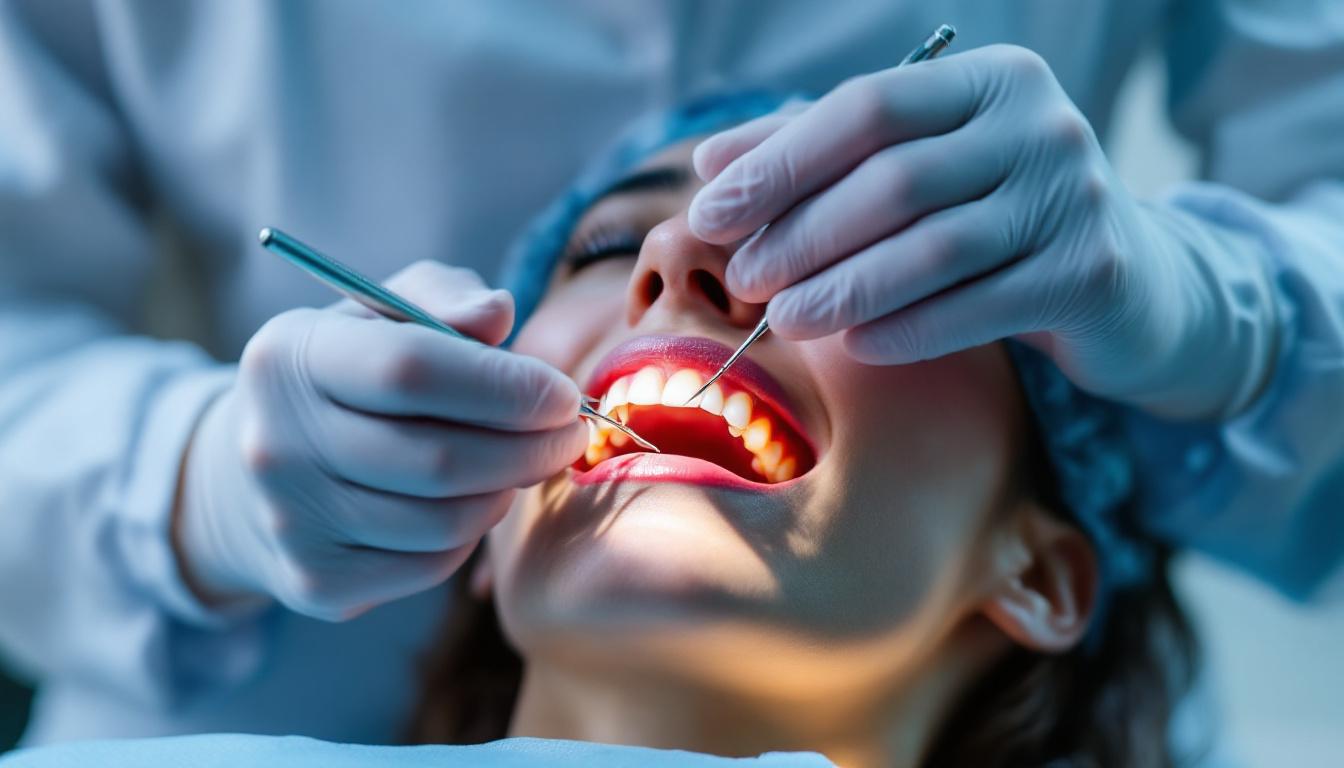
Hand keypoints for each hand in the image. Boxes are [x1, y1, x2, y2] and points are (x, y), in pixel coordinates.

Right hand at [174, 261, 585, 619]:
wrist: (255, 474)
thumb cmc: (349, 374)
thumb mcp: (381, 313)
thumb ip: (443, 297)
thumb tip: (498, 313)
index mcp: (292, 358)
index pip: (412, 370)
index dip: (504, 386)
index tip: (562, 395)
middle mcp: (277, 442)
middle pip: (440, 460)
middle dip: (530, 448)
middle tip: (568, 434)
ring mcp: (291, 521)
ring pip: (446, 521)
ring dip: (506, 490)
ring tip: (519, 462)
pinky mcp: (316, 580)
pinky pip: (432, 563)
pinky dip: (472, 533)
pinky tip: (471, 500)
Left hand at [690, 45, 1266, 418]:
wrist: (1127, 281)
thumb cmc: (995, 216)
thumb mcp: (919, 168)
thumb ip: (819, 154)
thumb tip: (711, 166)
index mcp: (990, 80)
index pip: (868, 107)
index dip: (780, 162)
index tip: (710, 212)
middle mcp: (1040, 124)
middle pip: (894, 179)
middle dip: (802, 234)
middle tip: (742, 278)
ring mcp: (1074, 197)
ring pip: (933, 248)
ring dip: (844, 289)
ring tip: (785, 320)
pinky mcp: (1090, 273)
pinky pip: (975, 306)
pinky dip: (905, 329)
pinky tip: (856, 346)